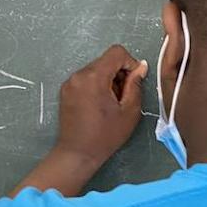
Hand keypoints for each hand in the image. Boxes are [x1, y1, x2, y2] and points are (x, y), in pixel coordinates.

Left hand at [56, 44, 145, 168]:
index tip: (134, 80)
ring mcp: (69, 83)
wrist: (77, 153)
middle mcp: (78, 75)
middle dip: (119, 73)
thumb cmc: (105, 135)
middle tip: (123, 96)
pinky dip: (97, 85)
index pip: (116, 52)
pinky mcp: (66, 91)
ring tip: (112, 102)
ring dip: (108, 80)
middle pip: (105, 61)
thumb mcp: (129, 110)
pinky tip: (100, 104)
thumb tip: (140, 67)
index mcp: (93, 77)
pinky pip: (86, 79)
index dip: (130, 62)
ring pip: (96, 69)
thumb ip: (135, 85)